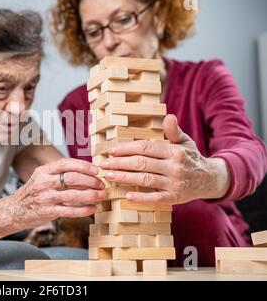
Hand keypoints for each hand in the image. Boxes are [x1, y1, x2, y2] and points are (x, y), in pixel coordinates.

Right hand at [10, 158, 105, 229]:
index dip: (83, 166)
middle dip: (91, 181)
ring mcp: (46, 198)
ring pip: (73, 195)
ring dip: (91, 195)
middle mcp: (44, 183)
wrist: (14, 210)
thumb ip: (59, 174)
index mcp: (43, 171)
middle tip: (101, 184)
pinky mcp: (48, 212)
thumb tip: (85, 171)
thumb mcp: (42, 178)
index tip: (96, 170)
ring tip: (101, 195)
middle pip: (72, 178)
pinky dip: (84, 210)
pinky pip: (70, 210)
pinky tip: (93, 209)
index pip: (66, 163)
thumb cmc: (33, 193)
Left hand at [100, 115, 230, 204]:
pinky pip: (155, 198)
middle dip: (120, 163)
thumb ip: (174, 131)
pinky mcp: (175, 198)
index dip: (127, 148)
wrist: (210, 179)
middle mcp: (174, 167)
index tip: (112, 150)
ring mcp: (175, 184)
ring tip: (109, 176)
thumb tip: (168, 116)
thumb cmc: (191, 158)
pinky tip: (126, 195)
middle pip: (142, 164)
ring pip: (145, 180)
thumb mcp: (185, 142)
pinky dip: (141, 198)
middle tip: (104, 164)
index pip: (146, 148)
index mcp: (174, 151)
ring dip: (125, 178)